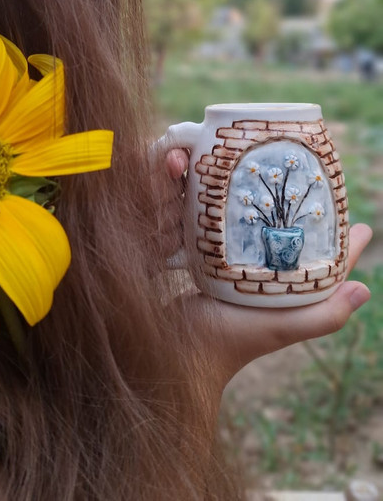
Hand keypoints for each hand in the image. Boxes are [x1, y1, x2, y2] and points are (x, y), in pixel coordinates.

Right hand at [165, 149, 371, 387]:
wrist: (181, 349)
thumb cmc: (231, 339)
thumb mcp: (280, 326)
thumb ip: (322, 316)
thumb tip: (366, 289)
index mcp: (295, 300)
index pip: (331, 268)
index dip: (349, 247)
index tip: (362, 223)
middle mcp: (275, 289)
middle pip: (304, 252)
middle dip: (316, 228)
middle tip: (322, 197)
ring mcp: (247, 281)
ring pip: (272, 247)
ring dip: (280, 225)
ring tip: (285, 196)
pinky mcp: (221, 274)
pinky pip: (241, 246)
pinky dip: (247, 230)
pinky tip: (241, 210)